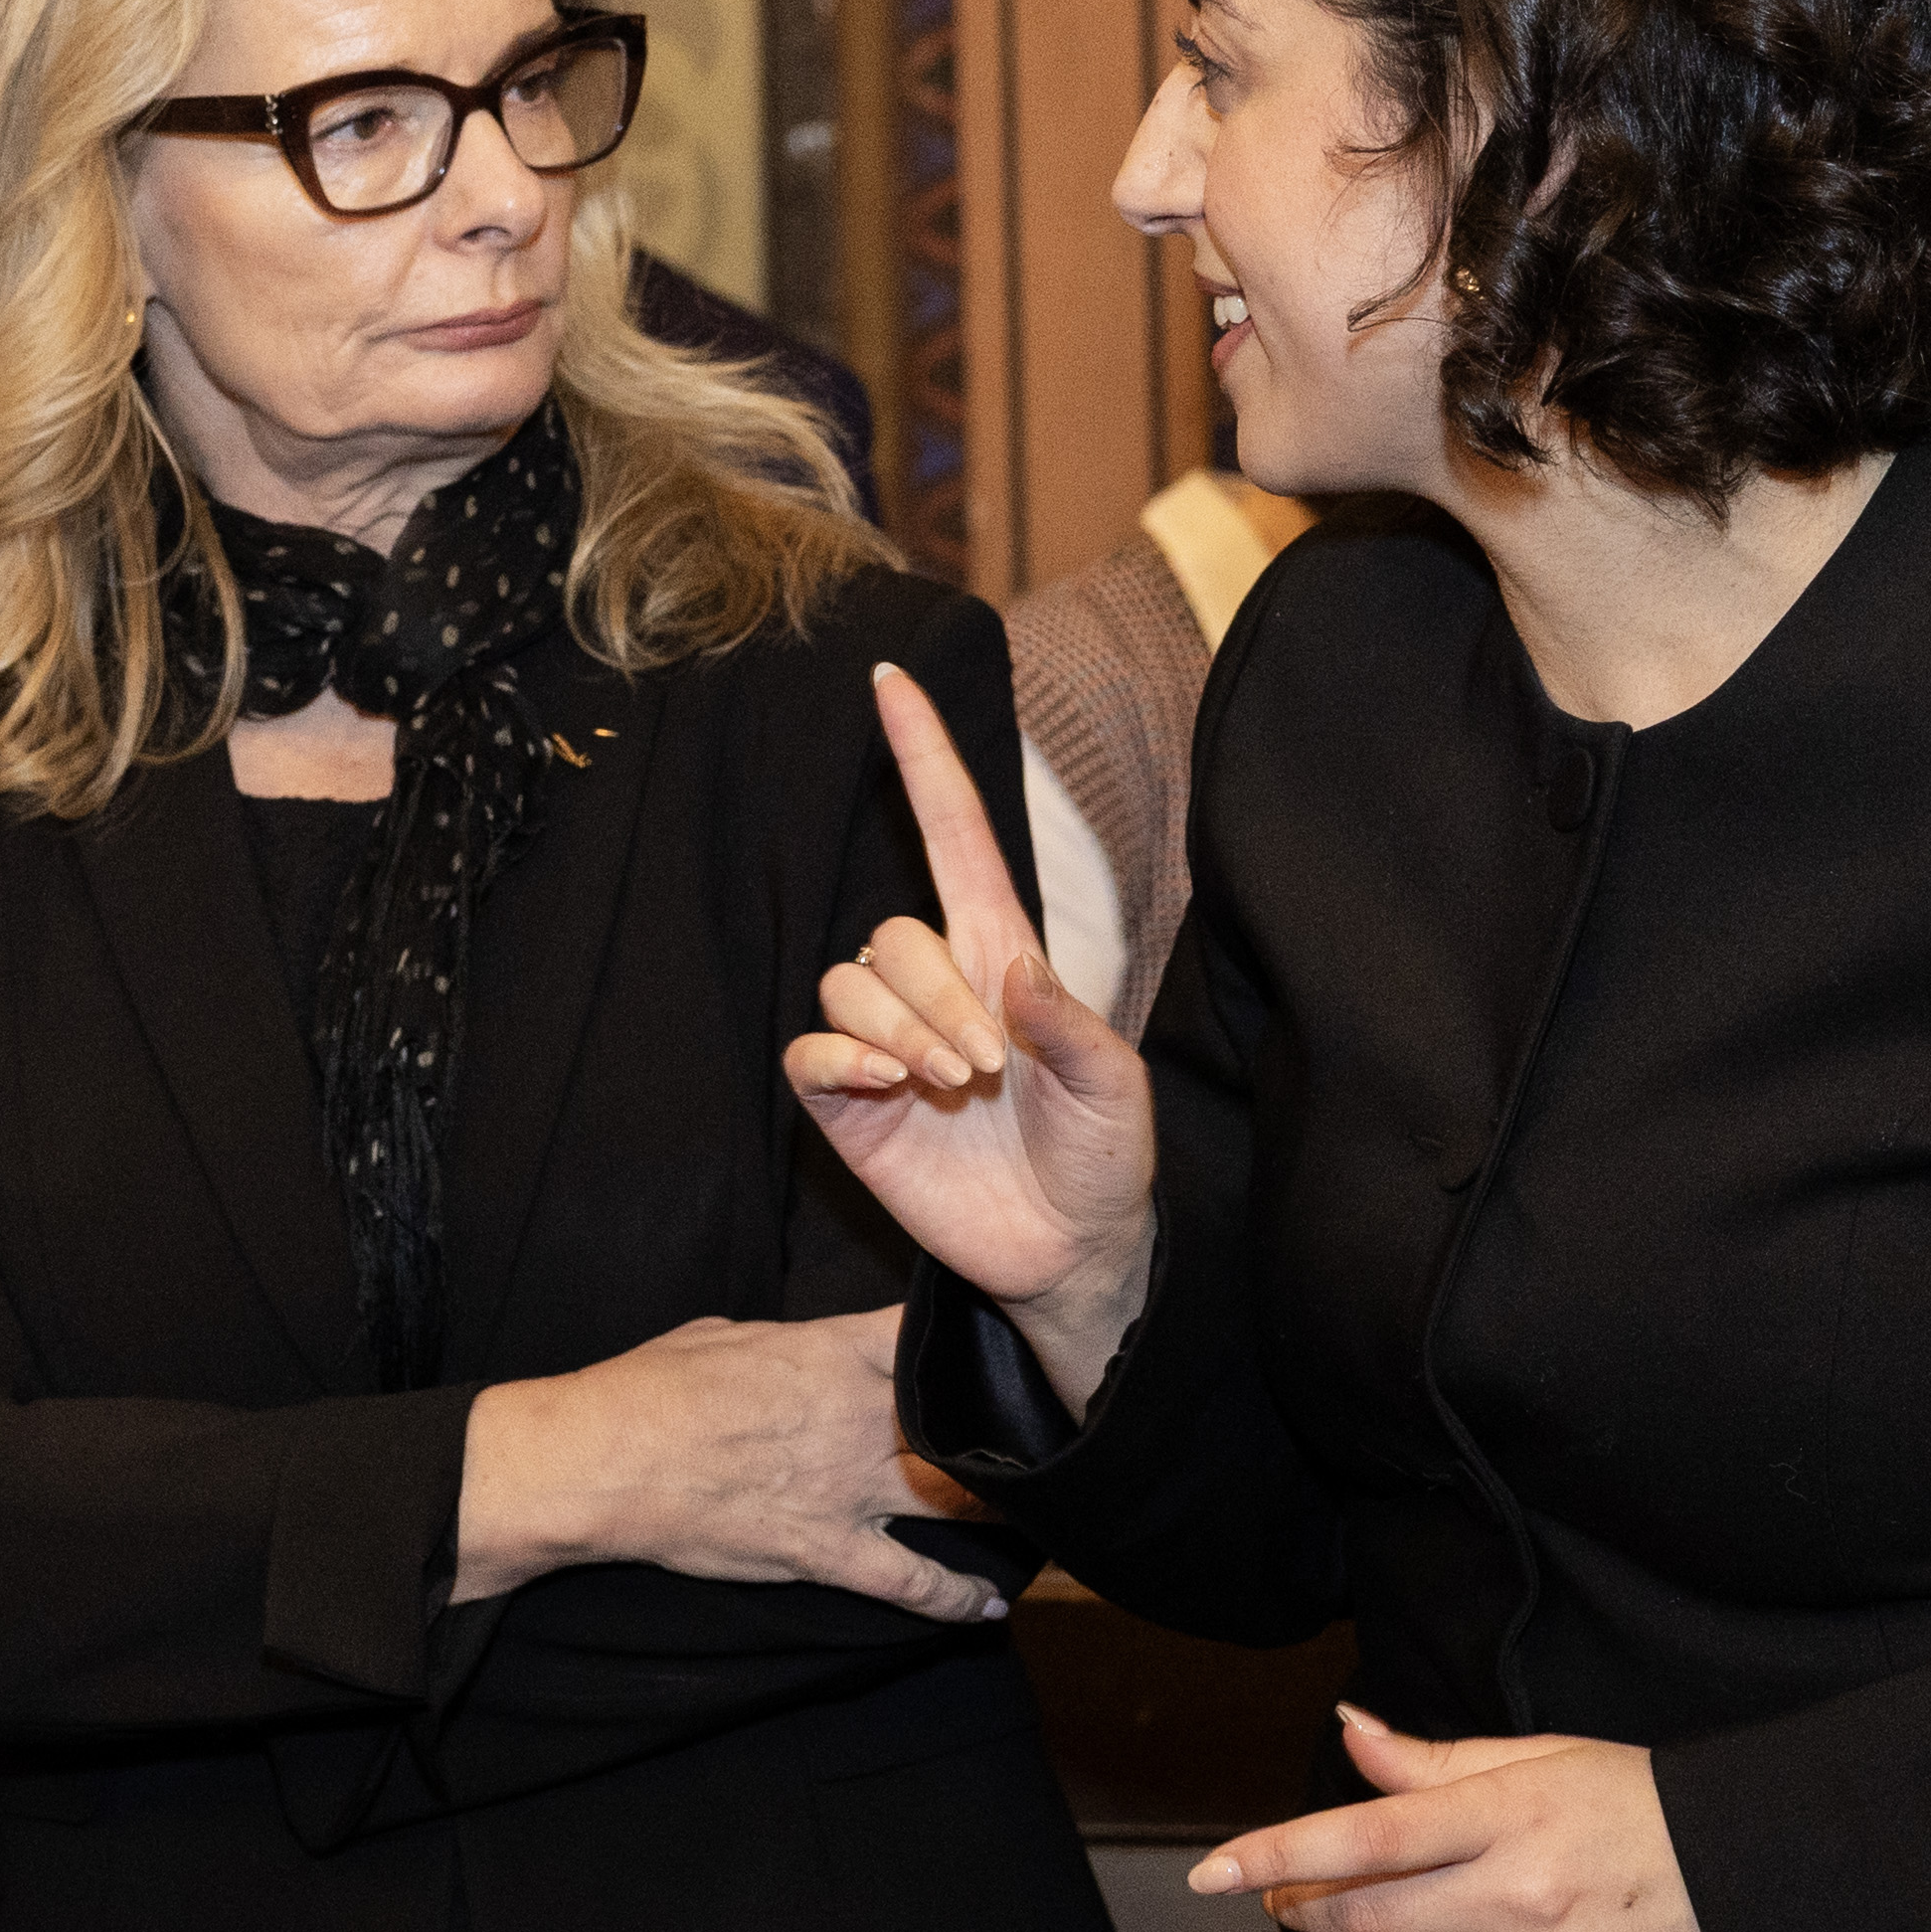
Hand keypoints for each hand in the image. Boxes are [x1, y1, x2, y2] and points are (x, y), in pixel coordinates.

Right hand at [457, 1305, 1009, 1622]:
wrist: (607, 1460)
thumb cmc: (652, 1388)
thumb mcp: (725, 1334)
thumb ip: (789, 1342)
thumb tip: (806, 1346)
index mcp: (829, 1351)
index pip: (921, 1336)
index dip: (964, 1339)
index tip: (990, 1345)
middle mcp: (855, 1417)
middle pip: (956, 1420)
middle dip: (999, 1429)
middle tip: (1035, 1437)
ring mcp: (846, 1488)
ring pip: (953, 1500)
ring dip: (998, 1509)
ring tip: (1032, 1513)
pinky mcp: (825, 1550)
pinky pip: (910, 1582)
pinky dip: (954, 1599)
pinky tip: (986, 1607)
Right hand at [786, 663, 1161, 1402]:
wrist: (1069, 1252)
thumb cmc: (1102, 1157)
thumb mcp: (1117, 1089)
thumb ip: (1071, 1026)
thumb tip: (1007, 973)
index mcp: (1000, 957)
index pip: (953, 836)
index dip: (924, 758)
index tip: (892, 679)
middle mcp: (935, 987)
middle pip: (892, 936)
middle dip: (936, 999)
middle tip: (987, 1069)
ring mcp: (886, 1043)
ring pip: (849, 984)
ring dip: (899, 1031)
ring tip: (950, 1087)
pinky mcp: (850, 1102)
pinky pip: (813, 1050)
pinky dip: (844, 1060)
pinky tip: (891, 1090)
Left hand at [1185, 1710, 1693, 1931]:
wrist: (1725, 1862)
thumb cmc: (1626, 1803)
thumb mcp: (1531, 1759)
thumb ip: (1431, 1762)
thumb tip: (1353, 1733)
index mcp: (1505, 1816)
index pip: (1370, 1835)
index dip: (1283, 1854)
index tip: (1218, 1869)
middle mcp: (1515, 1891)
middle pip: (1373, 1916)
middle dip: (1304, 1910)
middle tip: (1275, 1897)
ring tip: (1327, 1914)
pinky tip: (1398, 1931)